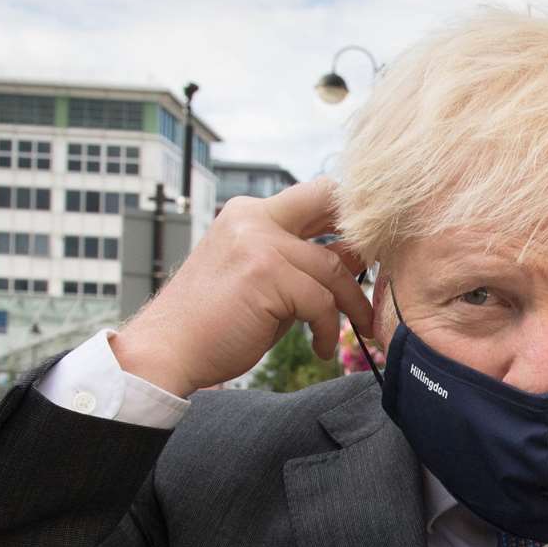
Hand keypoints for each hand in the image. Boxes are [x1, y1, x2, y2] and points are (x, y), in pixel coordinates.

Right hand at [110, 178, 373, 396]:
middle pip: (329, 201)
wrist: (167, 350)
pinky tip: (320, 349)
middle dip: (361, 234)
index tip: (368, 250)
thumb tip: (355, 258)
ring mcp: (259, 242)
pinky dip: (327, 330)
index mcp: (250, 213)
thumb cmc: (215, 322)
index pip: (313, 196)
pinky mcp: (266, 274)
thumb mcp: (260, 279)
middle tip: (380, 271)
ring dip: (352, 303)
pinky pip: (320, 302)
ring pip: (333, 266)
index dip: (347, 218)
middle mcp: (254, 217)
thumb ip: (298, 263)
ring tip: (358, 327)